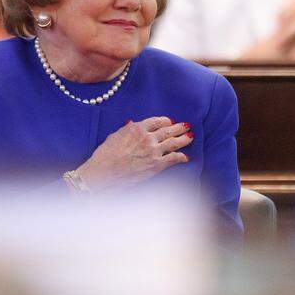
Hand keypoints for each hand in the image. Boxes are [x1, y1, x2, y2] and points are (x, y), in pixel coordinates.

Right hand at [75, 117, 191, 191]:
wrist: (104, 173)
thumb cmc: (105, 155)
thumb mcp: (114, 136)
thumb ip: (126, 130)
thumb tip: (132, 124)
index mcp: (137, 128)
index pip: (157, 121)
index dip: (165, 121)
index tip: (169, 122)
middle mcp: (148, 137)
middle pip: (168, 130)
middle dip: (179, 127)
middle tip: (186, 126)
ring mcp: (153, 151)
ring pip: (174, 142)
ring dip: (184, 139)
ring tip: (190, 137)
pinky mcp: (156, 165)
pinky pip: (174, 158)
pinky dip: (181, 157)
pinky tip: (186, 157)